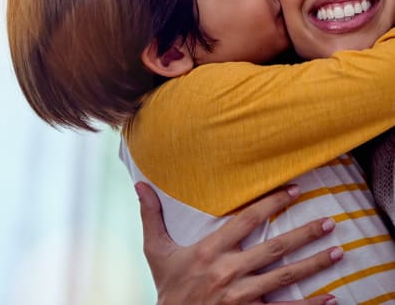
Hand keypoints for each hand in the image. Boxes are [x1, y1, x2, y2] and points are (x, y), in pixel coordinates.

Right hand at [135, 182, 341, 304]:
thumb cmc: (167, 286)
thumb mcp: (156, 249)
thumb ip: (150, 215)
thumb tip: (139, 183)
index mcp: (210, 251)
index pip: (246, 220)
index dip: (271, 203)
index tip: (294, 191)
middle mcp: (229, 272)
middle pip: (273, 248)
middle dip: (304, 234)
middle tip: (329, 222)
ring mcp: (242, 297)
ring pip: (284, 277)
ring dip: (313, 265)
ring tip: (337, 252)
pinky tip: (330, 298)